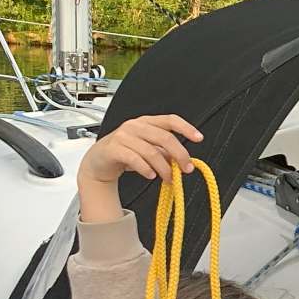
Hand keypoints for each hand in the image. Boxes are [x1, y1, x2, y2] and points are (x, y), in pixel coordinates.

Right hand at [83, 114, 201, 186]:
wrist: (99, 162)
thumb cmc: (126, 153)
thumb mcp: (148, 149)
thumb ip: (165, 152)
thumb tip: (183, 161)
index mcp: (146, 122)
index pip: (170, 120)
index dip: (186, 128)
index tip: (199, 138)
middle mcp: (135, 126)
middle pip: (165, 137)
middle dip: (179, 155)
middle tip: (186, 169)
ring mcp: (123, 136)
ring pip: (151, 151)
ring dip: (164, 168)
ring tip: (168, 178)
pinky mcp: (113, 149)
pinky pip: (134, 159)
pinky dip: (146, 169)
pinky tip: (151, 175)